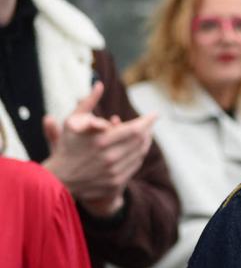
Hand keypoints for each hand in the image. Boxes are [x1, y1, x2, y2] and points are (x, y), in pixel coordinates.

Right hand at [42, 82, 157, 218]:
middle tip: (151, 122)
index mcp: (100, 141)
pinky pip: (135, 165)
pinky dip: (139, 154)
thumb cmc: (67, 147)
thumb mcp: (72, 122)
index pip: (135, 129)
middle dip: (148, 129)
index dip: (148, 120)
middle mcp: (109, 157)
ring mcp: (113, 172)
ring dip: (146, 141)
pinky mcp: (115, 183)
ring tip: (146, 133)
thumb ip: (88, 103)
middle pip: (141, 140)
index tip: (154, 114)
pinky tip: (138, 147)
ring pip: (140, 152)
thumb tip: (99, 84)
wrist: (59, 180)